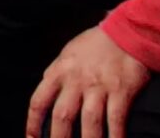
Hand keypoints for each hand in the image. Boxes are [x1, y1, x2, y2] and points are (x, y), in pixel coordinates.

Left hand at [27, 25, 148, 137]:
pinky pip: (116, 119)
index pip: (39, 101)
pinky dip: (115, 136)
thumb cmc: (95, 45)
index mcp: (59, 71)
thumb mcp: (67, 55)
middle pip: (62, 116)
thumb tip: (47, 95)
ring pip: (89, 121)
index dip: (33, 123)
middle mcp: (76, 81)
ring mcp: (99, 86)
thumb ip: (56, 74)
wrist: (126, 32)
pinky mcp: (121, 90)